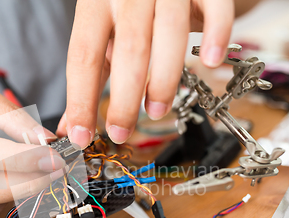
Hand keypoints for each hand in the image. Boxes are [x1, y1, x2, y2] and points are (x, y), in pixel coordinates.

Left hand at [58, 0, 233, 145]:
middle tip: (121, 131)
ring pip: (169, 33)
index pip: (84, 55)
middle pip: (128, 49)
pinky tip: (210, 61)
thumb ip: (90, 71)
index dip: (82, 99)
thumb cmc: (129, 3)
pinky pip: (215, 8)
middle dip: (124, 99)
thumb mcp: (102, 27)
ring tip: (156, 110)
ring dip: (164, 80)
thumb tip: (72, 124)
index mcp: (97, 2)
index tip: (83, 134)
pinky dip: (216, 36)